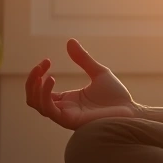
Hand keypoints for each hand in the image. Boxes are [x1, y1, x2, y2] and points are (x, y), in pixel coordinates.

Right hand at [25, 38, 139, 129]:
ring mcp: (65, 115)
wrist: (129, 110)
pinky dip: (45, 94)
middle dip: (32, 80)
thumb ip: (83, 59)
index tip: (46, 60)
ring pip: (37, 104)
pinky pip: (49, 109)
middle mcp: (63, 108)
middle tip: (41, 65)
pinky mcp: (69, 120)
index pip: (40, 91)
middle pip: (33, 98)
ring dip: (35, 87)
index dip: (38, 75)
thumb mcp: (98, 72)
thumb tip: (69, 41)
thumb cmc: (116, 96)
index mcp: (66, 99)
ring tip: (44, 71)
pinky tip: (51, 79)